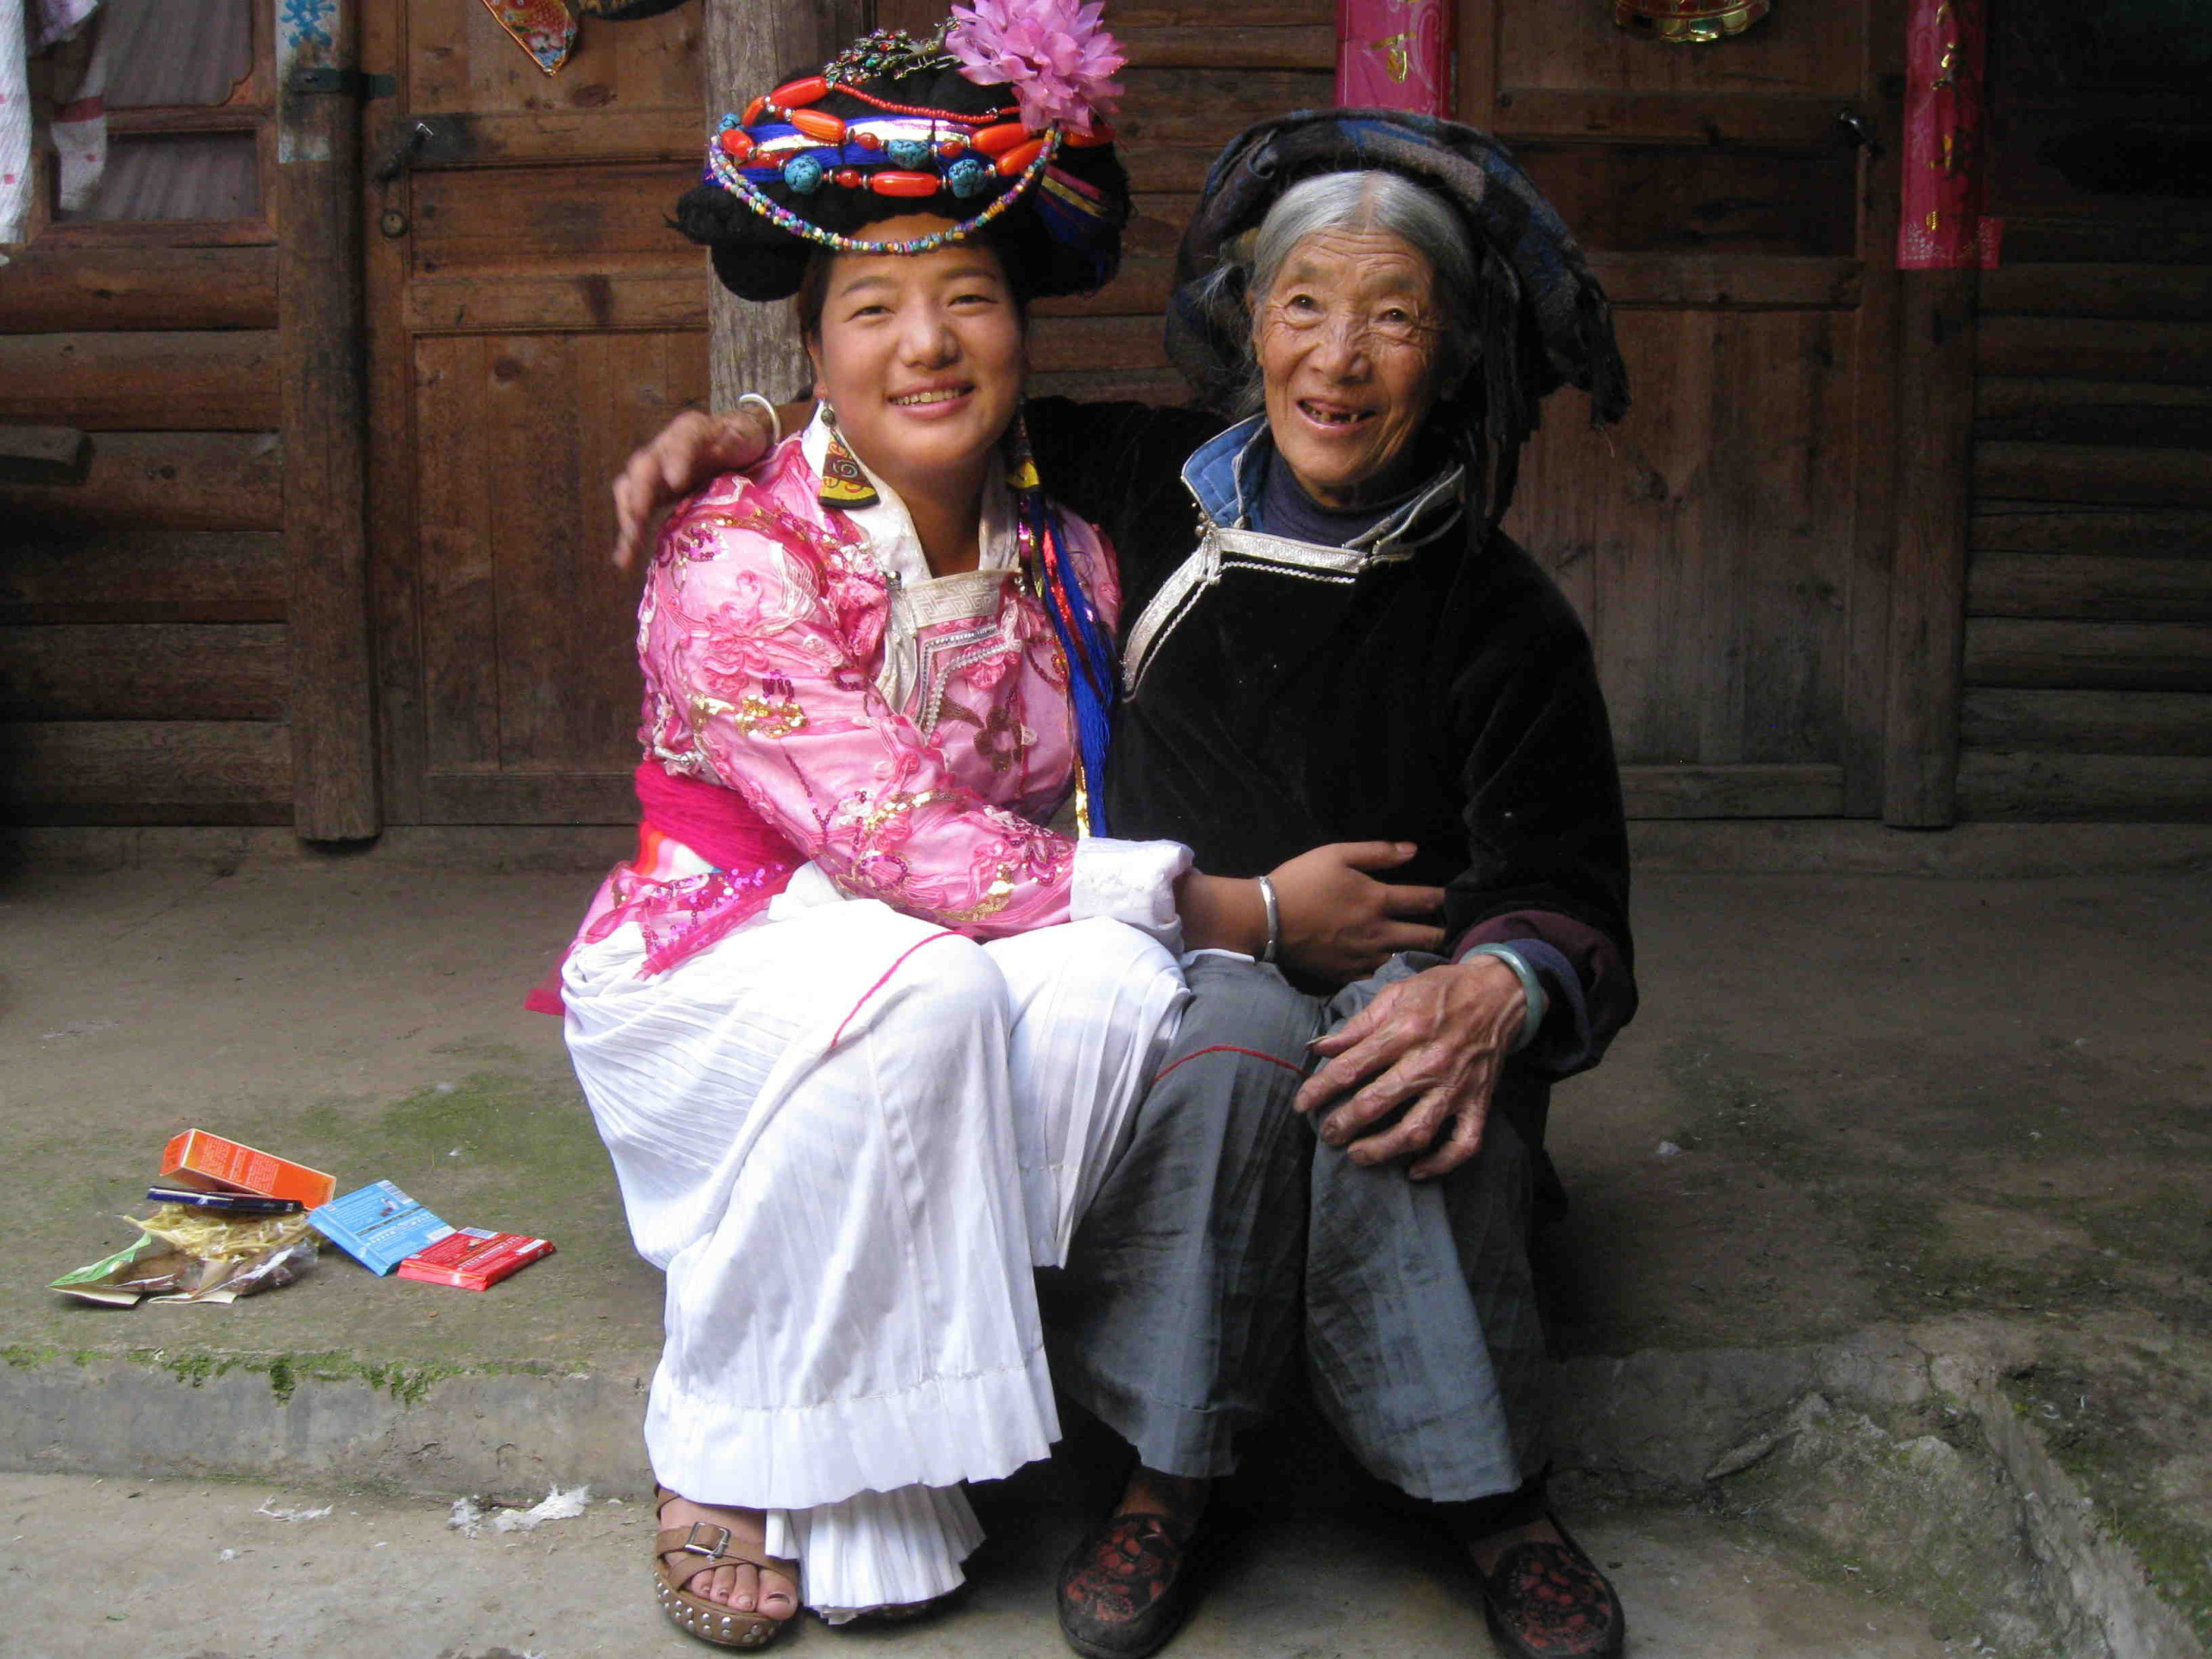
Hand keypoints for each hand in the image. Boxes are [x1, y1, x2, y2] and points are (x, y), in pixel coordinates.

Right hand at [611, 407, 776, 567]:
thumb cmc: (736, 439)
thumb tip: (691, 467)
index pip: (677, 443)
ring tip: (627, 548)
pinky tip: (624, 558)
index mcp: (684, 434)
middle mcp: (661, 454)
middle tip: (639, 520)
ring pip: (631, 496)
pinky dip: (629, 536)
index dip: (674, 461)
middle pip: (641, 473)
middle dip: (637, 497)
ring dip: (629, 522)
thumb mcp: (736, 434)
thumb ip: (723, 442)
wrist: (736, 444)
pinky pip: (637, 515)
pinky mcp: (655, 498)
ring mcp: (655, 477)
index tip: (676, 483)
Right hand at [1269, 841, 1445, 984]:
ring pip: (1402, 958)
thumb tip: (1413, 850)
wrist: (1266, 920)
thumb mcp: (1337, 854)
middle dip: (1443, 933)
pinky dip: (1384, 966)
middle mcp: (1378, 933)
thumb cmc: (1301, 880)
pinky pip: (1376, 972)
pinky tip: (1385, 961)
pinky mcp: (1347, 974)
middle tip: (1453, 932)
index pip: (1424, 900)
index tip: (1455, 899)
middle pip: (1424, 937)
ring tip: (1421, 948)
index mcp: (1378, 900)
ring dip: (1414, 952)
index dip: (1444, 899)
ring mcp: (1363, 957)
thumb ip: (1378, 852)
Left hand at [1292, 957, 1524, 1179]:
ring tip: (1357, 1155)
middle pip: (1378, 1102)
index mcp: (1405, 1030)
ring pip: (1416, 1131)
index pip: (1353, 1066)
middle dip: (1344, 1123)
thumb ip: (1357, 1025)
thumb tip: (1318, 1047)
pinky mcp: (1480, 1102)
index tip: (1301, 1105)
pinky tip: (1415, 1171)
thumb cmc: (1441, 991)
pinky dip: (1440, 1164)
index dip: (1321, 1089)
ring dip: (1382, 1149)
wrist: (1500, 992)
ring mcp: (1457, 1086)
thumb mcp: (1396, 994)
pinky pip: (1463, 1144)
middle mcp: (1430, 1061)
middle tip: (1328, 1135)